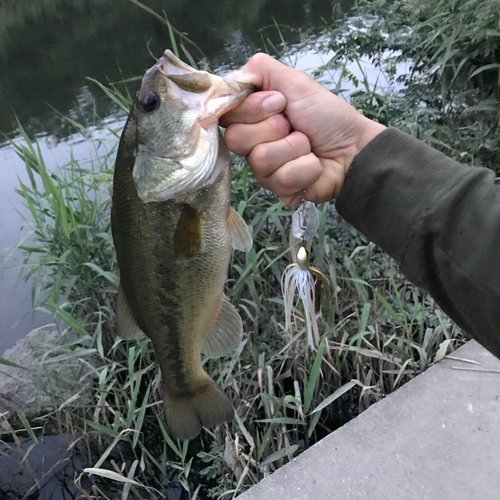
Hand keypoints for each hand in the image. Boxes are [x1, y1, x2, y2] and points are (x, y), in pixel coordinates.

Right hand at [220, 53, 385, 204]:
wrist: (355, 147)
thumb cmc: (326, 115)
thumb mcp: (294, 82)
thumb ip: (258, 70)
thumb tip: (227, 82)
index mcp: (251, 119)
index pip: (226, 115)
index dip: (251, 109)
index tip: (279, 103)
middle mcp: (252, 146)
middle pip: (236, 139)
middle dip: (274, 128)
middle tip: (294, 126)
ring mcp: (264, 171)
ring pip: (260, 160)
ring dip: (294, 148)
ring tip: (308, 146)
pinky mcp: (279, 191)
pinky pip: (280, 179)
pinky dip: (304, 167)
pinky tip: (314, 165)